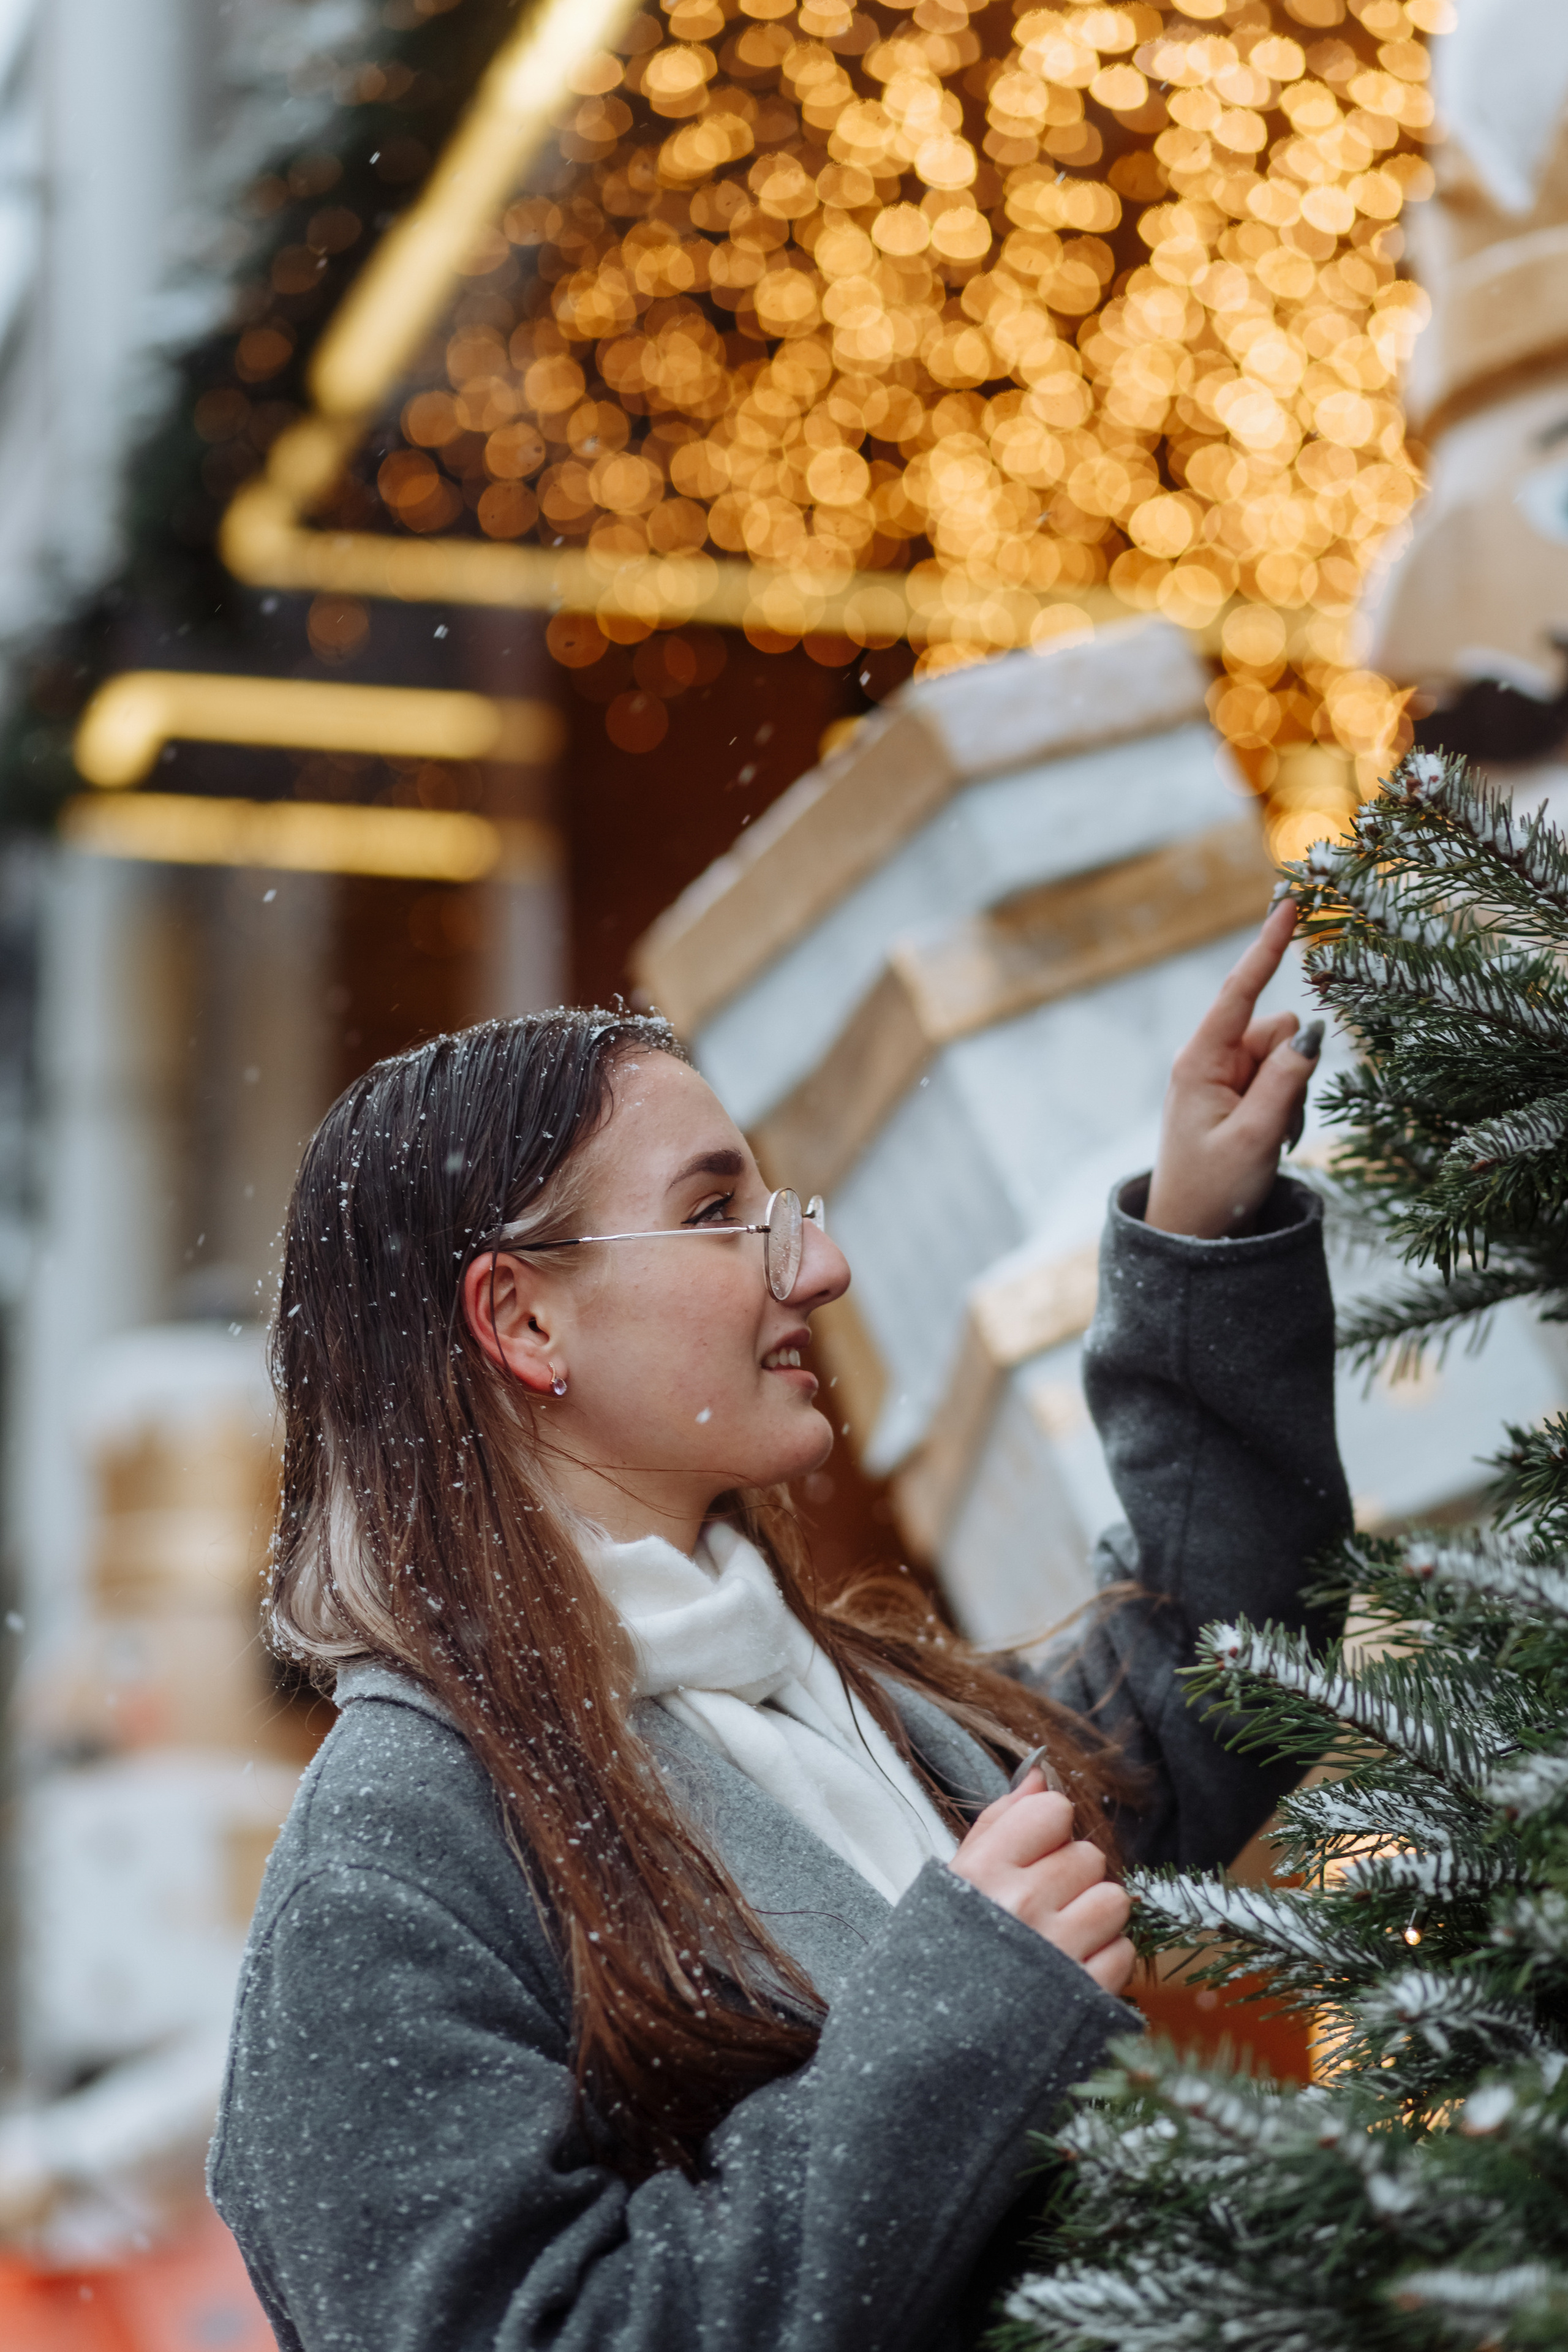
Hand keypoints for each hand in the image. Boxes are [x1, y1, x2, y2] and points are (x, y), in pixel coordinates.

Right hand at [950, 1773, 1134, 1994]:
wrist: (926, 2052)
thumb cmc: (941, 1958)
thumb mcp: (954, 1884)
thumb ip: (999, 1825)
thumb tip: (1038, 1776)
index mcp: (982, 1872)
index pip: (1052, 1810)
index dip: (1047, 1830)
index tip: (1031, 1855)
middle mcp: (1021, 1904)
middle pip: (1087, 1855)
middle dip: (1070, 1876)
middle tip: (1040, 1907)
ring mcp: (1057, 1951)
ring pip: (1115, 1899)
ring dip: (1094, 1916)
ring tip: (1060, 1938)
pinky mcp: (1084, 1995)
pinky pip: (1124, 1952)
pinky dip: (1103, 1960)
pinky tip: (1069, 1970)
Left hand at [1144, 898, 1319, 1240]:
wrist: (1190, 1233)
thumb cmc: (1213, 1190)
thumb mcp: (1256, 1137)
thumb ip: (1287, 1082)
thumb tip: (1312, 1031)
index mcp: (1200, 1062)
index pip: (1240, 992)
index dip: (1267, 947)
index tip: (1287, 902)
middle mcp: (1209, 1060)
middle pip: (1278, 1030)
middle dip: (1293, 1069)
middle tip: (1274, 1125)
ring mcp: (1223, 1077)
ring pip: (1286, 1058)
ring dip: (1291, 1096)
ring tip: (1266, 1140)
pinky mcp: (1236, 1095)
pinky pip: (1281, 1083)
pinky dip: (1285, 1109)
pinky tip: (1266, 1143)